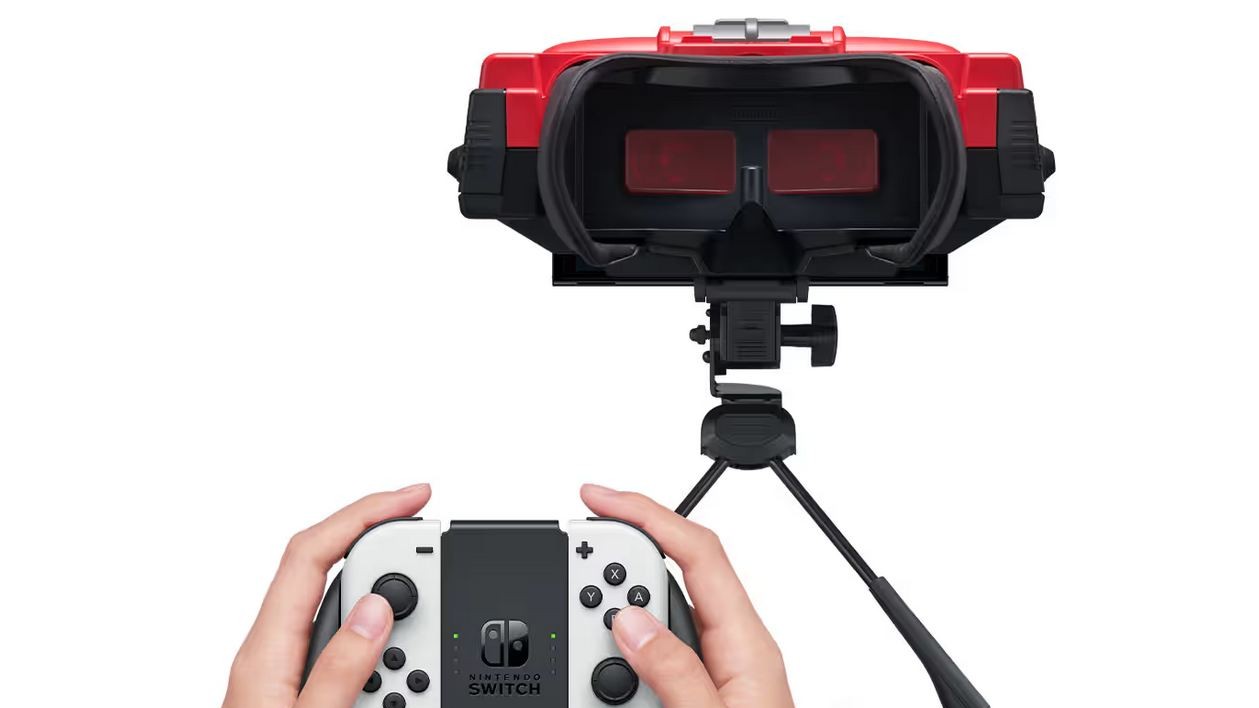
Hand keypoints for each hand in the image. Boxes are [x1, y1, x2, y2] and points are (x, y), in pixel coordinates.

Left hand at [223, 483, 431, 707]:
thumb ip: (339, 670)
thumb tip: (375, 610)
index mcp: (265, 652)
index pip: (312, 552)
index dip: (364, 514)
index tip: (412, 498)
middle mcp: (272, 652)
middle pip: (333, 573)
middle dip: (389, 560)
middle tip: (436, 563)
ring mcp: (285, 669)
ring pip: (345, 611)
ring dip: (391, 613)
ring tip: (426, 632)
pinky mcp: (301, 688)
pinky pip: (346, 644)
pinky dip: (381, 641)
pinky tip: (398, 658)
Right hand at [582, 484, 794, 707]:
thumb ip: (674, 672)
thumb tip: (630, 622)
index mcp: (747, 645)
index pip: (697, 551)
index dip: (647, 514)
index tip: (599, 499)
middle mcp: (736, 648)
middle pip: (672, 577)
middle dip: (620, 570)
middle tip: (575, 575)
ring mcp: (721, 668)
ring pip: (658, 619)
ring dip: (618, 627)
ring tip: (588, 648)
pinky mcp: (704, 689)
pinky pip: (659, 652)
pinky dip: (627, 654)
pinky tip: (610, 672)